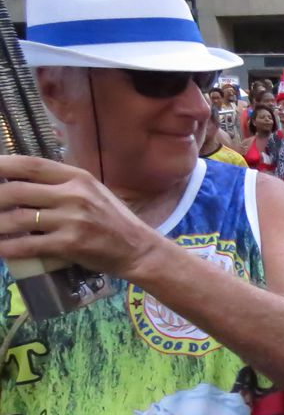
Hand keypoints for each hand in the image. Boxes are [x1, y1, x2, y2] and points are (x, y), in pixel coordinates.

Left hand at [0, 155, 161, 277]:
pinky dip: (8, 248)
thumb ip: (61, 186)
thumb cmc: (113, 220)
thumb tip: (19, 185)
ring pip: (17, 219)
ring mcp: (73, 219)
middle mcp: (74, 194)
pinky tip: (0, 249)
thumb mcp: (91, 193)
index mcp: (77, 177)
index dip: (1, 166)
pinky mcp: (71, 244)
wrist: (139, 249)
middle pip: (16, 191)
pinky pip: (29, 245)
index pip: (31, 165)